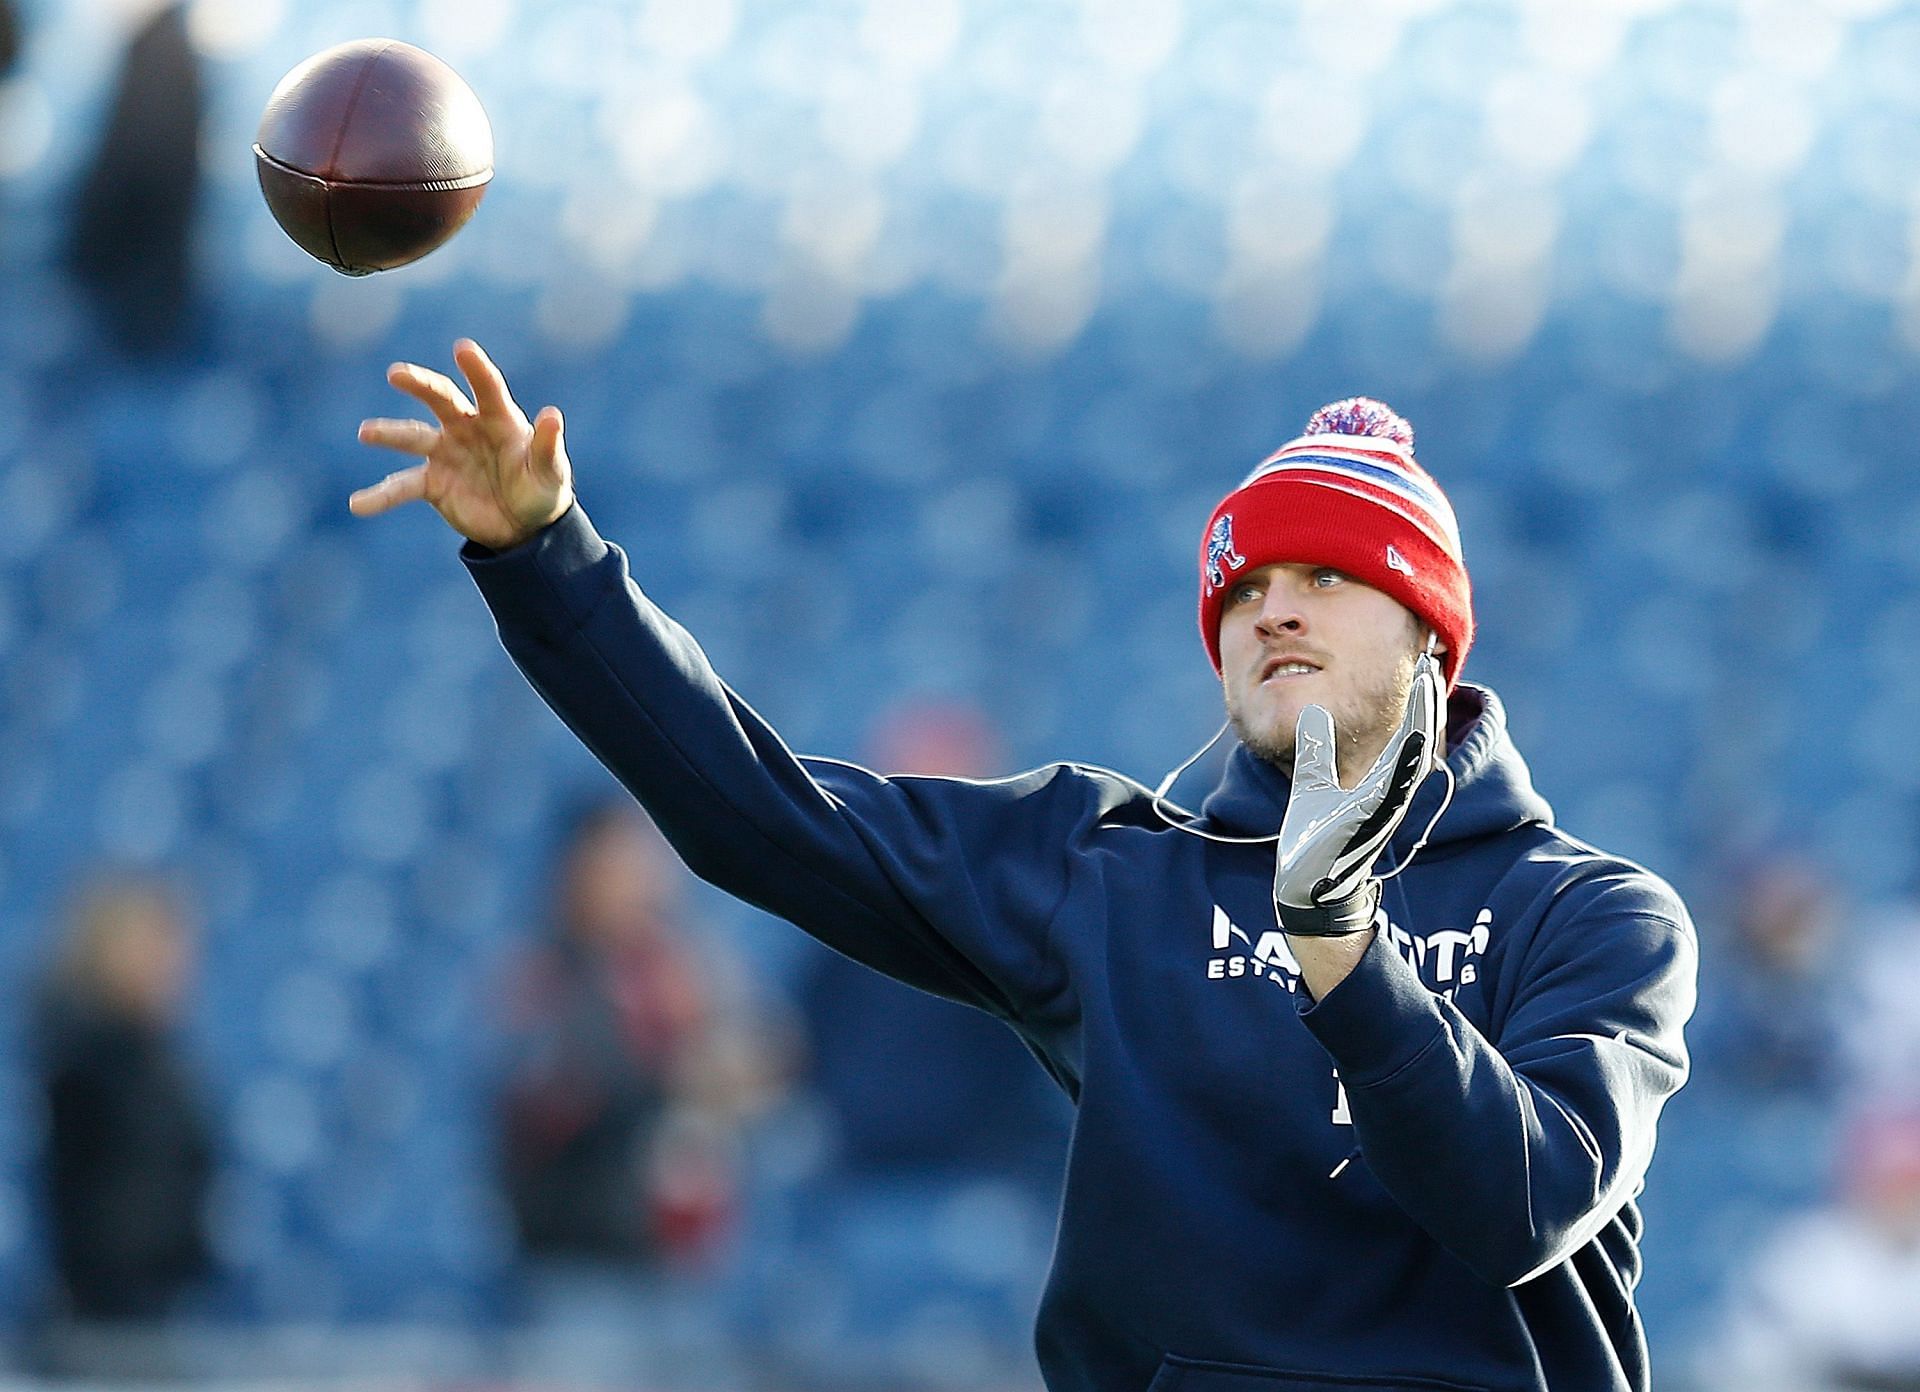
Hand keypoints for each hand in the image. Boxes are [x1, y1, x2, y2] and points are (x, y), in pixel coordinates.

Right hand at [351, 339, 573, 550]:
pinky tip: (358, 504)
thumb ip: (547, 446)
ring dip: (389, 434)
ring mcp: (446, 453)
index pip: (488, 389)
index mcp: (500, 419)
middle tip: (397, 373)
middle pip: (441, 398)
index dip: (477, 369)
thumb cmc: (542, 490)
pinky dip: (381, 495)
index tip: (463, 348)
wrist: (524, 526)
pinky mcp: (433, 482)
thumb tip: (552, 415)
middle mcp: (467, 428)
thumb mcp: (551, 473)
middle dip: (420, 384)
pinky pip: (402, 486)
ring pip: (413, 437)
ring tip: (365, 432)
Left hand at [1273, 653, 1443, 936]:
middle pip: (1420, 740)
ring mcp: (1383, 808)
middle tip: (1433, 664)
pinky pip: (1393, 787)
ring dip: (1423, 722)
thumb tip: (1313, 715)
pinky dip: (1405, 762)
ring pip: (1413, 759)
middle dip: (1428, 703)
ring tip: (1430, 686)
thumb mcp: (1313, 783)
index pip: (1408, 735)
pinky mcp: (1368, 820)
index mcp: (1383, 782)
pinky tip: (1415, 738)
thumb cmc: (1315, 839)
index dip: (1418, 703)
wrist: (1305, 883)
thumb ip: (1316, 751)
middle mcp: (1391, 793)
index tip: (1424, 667)